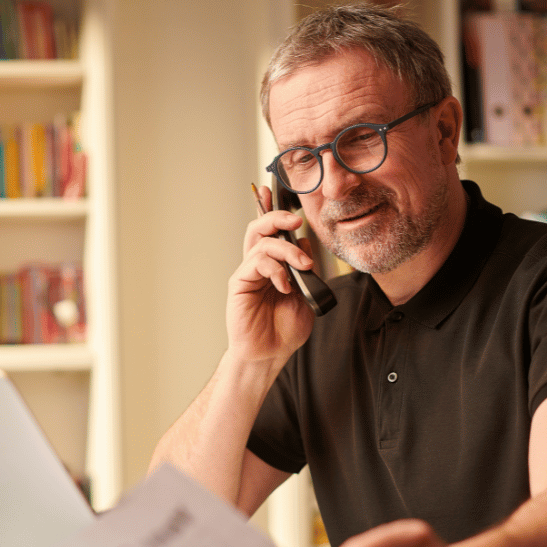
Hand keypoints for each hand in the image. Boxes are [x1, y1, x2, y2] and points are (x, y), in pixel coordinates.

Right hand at [226, 184, 316, 363]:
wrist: (269, 354)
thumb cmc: (284, 329)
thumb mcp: (305, 294)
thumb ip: (305, 269)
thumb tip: (305, 243)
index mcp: (273, 266)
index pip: (271, 232)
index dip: (271, 210)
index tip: (274, 191)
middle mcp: (258, 265)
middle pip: (260, 228)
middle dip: (276, 217)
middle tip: (295, 220)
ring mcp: (248, 273)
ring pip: (261, 242)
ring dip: (287, 249)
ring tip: (302, 266)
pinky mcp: (240, 283)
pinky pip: (257, 263)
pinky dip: (276, 270)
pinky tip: (285, 286)